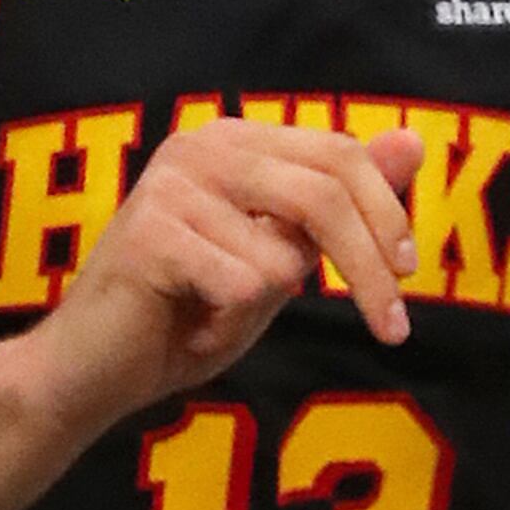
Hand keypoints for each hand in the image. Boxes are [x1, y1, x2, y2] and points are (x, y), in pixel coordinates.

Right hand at [16, 118, 426, 428]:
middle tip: (393, 329)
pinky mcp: (149, 233)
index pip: (341, 155)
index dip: (389, 215)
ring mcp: (170, 185)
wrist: (95, 370)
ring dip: (267, 306)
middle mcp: (202, 146)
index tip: (409, 273)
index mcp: (237, 141)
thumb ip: (344, 202)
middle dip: (370, 269)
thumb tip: (414, 140)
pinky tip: (189, 325)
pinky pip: (242, 288)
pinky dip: (229, 325)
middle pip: (326, 195)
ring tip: (217, 313)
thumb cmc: (191, 311)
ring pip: (284, 254)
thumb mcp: (283, 256)